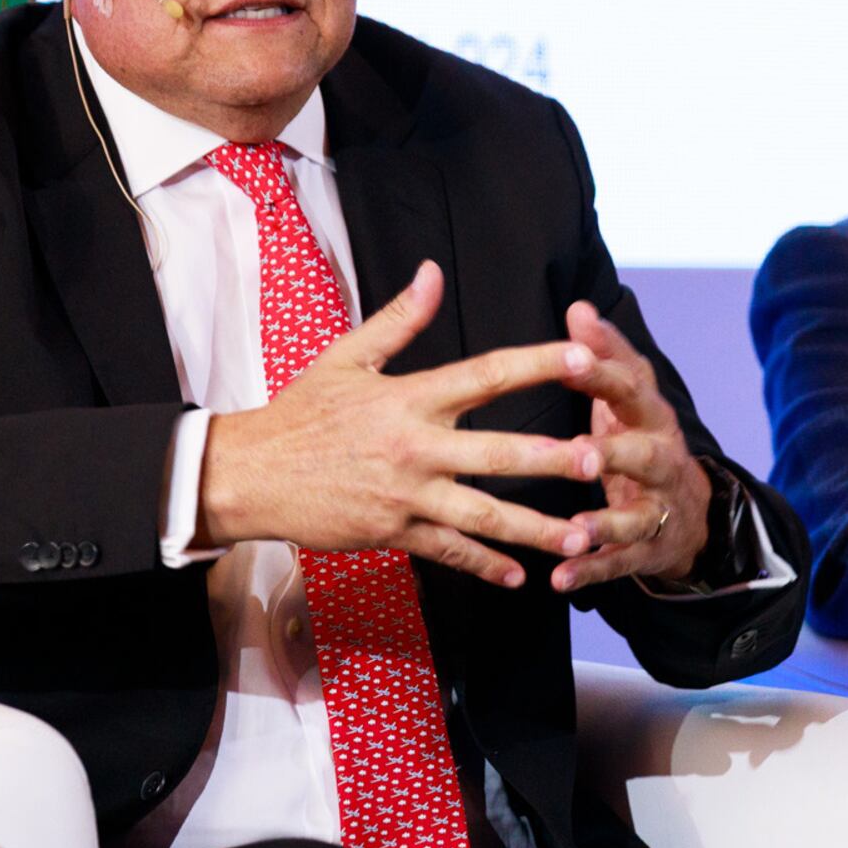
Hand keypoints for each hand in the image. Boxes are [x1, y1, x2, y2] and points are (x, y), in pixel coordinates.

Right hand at [199, 262, 605, 586]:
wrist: (249, 475)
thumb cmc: (300, 413)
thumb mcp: (345, 358)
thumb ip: (398, 320)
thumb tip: (432, 271)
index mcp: (410, 397)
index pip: (485, 374)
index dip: (537, 363)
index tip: (582, 357)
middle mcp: (415, 447)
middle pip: (496, 452)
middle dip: (550, 459)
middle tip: (598, 461)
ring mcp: (406, 495)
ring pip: (482, 515)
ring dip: (534, 528)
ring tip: (580, 537)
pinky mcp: (392, 533)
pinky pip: (448, 552)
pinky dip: (485, 565)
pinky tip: (520, 576)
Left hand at [550, 300, 711, 592]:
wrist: (692, 514)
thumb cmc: (642, 443)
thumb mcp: (629, 400)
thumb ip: (605, 355)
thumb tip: (579, 307)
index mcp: (651, 417)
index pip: (631, 388)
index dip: (602, 373)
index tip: (567, 358)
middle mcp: (662, 460)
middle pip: (645, 453)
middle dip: (614, 451)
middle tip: (578, 450)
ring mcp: (658, 508)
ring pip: (636, 517)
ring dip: (604, 523)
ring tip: (572, 531)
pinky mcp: (650, 551)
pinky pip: (621, 564)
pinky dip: (591, 572)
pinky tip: (560, 581)